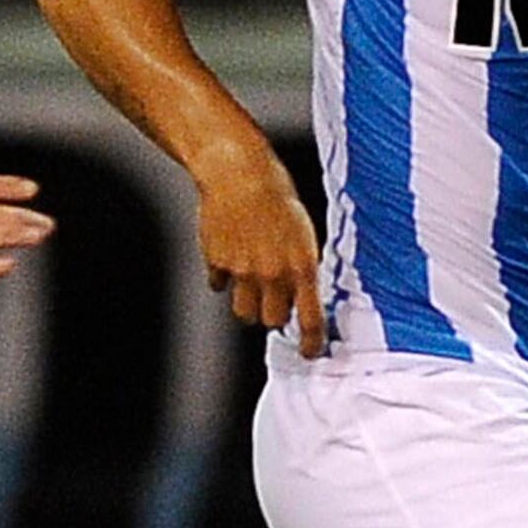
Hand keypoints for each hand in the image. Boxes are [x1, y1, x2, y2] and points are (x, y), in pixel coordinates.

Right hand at [191, 144, 325, 355]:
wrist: (239, 173)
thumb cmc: (276, 197)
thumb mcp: (303, 232)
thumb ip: (302, 267)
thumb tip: (300, 295)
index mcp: (302, 266)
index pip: (310, 318)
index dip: (311, 342)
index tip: (310, 353)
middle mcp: (272, 274)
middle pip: (272, 321)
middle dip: (275, 315)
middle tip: (274, 300)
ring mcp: (242, 271)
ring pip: (244, 312)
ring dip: (248, 304)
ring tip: (251, 283)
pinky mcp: (217, 262)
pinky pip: (219, 286)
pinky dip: (224, 279)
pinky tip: (229, 258)